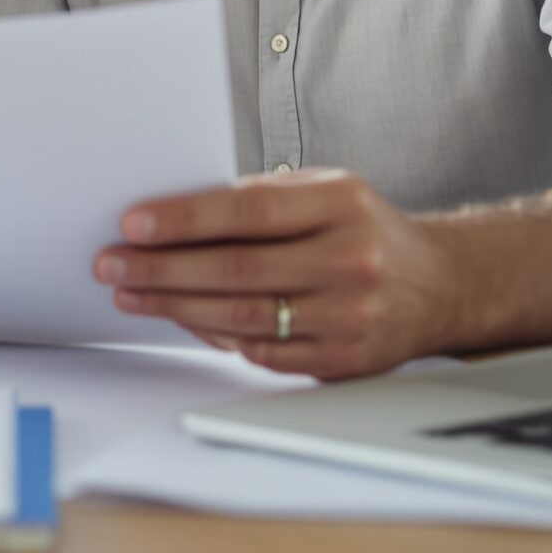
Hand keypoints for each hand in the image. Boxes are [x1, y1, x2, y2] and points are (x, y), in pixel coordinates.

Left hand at [95, 168, 460, 378]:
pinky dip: (213, 335)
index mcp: (342, 204)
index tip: (134, 223)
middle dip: (163, 268)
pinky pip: (261, 352)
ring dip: (175, 305)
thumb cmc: (365, 230)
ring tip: (130, 293)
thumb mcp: (327, 192)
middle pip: (237, 269)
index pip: (249, 209)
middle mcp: (349, 260)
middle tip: (113, 264)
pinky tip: (180, 318)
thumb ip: (263, 198)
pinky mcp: (341, 360)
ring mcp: (348, 316)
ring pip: (242, 316)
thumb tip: (176, 214)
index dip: (185, 218)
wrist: (439, 285)